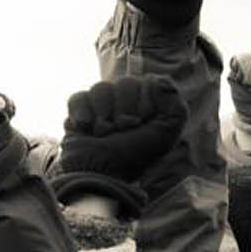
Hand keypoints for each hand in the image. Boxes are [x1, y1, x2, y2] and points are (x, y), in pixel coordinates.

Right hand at [50, 75, 187, 214]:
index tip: (141, 123)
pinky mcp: (77, 113)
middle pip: (123, 83)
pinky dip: (82, 112)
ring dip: (103, 114)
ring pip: (100, 88)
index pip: (145, 82)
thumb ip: (173, 103)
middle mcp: (123, 102)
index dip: (142, 102)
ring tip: (103, 133)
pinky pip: (78, 97)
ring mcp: (100, 106)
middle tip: (122, 130)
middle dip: (124, 109)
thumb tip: (158, 79)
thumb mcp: (166, 132)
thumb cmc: (134, 156)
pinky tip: (86, 128)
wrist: (101, 172)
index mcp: (146, 103)